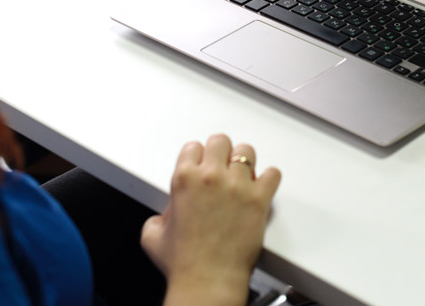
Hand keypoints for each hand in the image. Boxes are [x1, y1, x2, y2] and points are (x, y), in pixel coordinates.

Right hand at [141, 134, 281, 305]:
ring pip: (246, 152)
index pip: (193, 147)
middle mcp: (210, 177)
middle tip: (222, 166)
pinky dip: (268, 178)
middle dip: (221, 153)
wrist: (207, 282)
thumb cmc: (183, 263)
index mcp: (183, 180)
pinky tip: (262, 186)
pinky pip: (272, 174)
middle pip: (221, 141)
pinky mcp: (259, 199)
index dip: (197, 157)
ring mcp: (237, 186)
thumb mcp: (152, 235)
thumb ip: (159, 216)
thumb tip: (169, 214)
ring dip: (244, 162)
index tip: (202, 164)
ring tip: (243, 175)